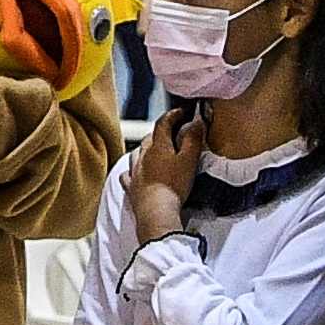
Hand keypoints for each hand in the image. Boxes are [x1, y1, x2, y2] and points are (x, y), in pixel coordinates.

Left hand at [128, 107, 205, 241]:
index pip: (163, 123)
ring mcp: (135, 172)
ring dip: (145, 149)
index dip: (173, 115)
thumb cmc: (174, 186)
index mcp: (158, 146)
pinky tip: (134, 173)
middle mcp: (143, 156)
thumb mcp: (189, 160)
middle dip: (160, 132)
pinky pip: (128, 175)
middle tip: (172, 133)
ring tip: (153, 151)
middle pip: (150, 138)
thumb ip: (193, 139)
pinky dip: (132, 171)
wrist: (156, 211)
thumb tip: (196, 121)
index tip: (181, 112)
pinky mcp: (131, 188)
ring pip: (137, 154)